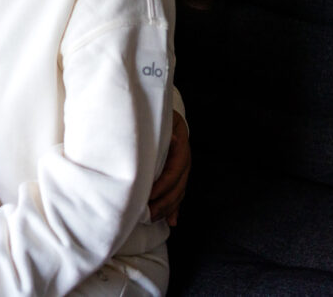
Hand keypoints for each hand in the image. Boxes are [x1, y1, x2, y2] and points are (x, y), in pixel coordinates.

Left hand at [149, 110, 190, 225]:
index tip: (148, 196)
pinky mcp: (178, 174)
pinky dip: (174, 208)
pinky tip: (172, 221)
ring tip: (154, 218)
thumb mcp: (159, 119)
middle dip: (163, 202)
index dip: (162, 185)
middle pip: (177, 185)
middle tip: (147, 214)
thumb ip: (164, 131)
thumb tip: (173, 140)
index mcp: (180, 146)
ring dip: (167, 207)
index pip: (174, 171)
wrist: (163, 111)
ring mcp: (183, 167)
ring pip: (178, 192)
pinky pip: (178, 193)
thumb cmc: (154, 114)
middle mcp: (184, 159)